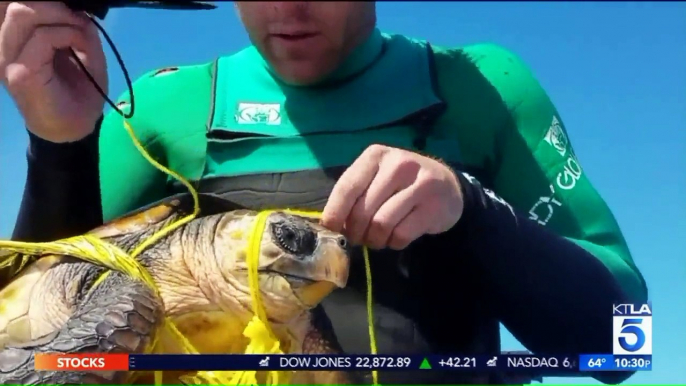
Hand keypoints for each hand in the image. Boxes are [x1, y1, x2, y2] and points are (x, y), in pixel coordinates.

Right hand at [0, 2, 106, 142]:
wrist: (74, 131)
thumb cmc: (77, 93)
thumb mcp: (83, 52)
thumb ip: (77, 27)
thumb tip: (77, 7)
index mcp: (15, 40)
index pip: (12, 5)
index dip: (44, 2)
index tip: (72, 11)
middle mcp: (4, 47)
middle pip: (14, 3)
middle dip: (53, 4)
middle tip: (78, 18)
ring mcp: (8, 60)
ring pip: (21, 13)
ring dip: (59, 15)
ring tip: (79, 30)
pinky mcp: (20, 73)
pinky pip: (42, 37)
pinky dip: (67, 33)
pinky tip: (80, 45)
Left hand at [322, 144, 463, 249]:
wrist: (447, 187)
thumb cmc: (401, 184)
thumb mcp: (376, 178)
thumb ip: (354, 194)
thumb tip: (331, 224)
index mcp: (376, 155)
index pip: (347, 187)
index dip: (335, 213)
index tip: (330, 229)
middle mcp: (398, 164)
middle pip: (363, 210)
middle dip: (356, 231)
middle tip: (359, 238)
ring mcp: (419, 184)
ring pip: (381, 224)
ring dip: (375, 239)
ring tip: (378, 238)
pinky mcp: (434, 206)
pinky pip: (401, 235)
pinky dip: (394, 242)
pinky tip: (397, 236)